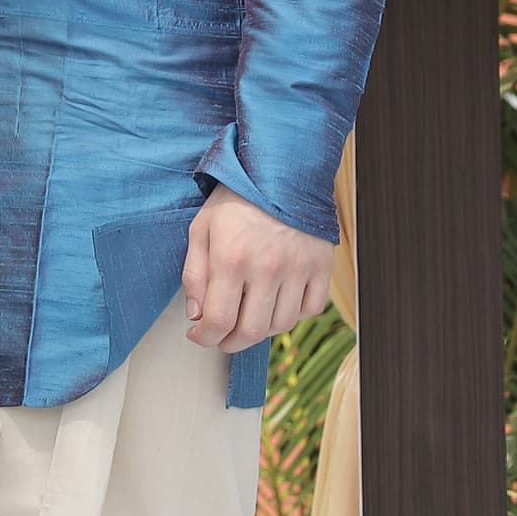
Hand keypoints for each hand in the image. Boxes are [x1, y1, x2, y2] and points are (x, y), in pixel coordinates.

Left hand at [180, 185, 337, 350]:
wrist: (280, 172)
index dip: (205, 337)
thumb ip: (194, 275)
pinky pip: (311, 309)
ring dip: (261, 330)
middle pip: (251, 331)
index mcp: (231, 260)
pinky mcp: (322, 267)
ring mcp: (299, 269)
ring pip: (282, 325)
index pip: (218, 320)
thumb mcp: (200, 230)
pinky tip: (277, 302)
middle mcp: (267, 269)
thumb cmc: (235, 200)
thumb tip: (196, 315)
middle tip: (220, 339)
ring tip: (247, 317)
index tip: (199, 336)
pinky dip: (293, 314)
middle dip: (230, 343)